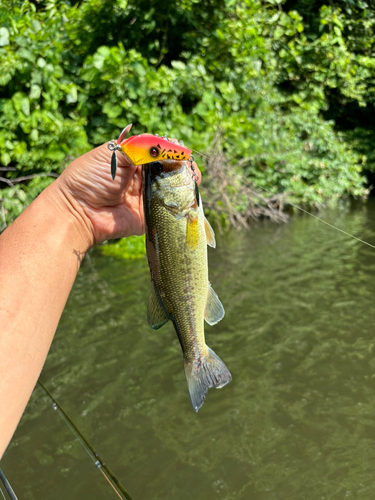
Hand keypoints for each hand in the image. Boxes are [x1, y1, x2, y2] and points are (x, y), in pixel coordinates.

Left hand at [52, 141, 200, 248]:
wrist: (78, 211)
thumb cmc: (90, 178)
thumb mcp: (114, 155)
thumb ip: (140, 148)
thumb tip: (168, 145)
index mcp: (134, 160)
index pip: (161, 152)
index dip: (173, 150)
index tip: (181, 152)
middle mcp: (143, 178)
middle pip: (171, 170)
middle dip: (183, 167)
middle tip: (189, 168)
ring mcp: (147, 197)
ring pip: (174, 189)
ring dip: (185, 184)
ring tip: (191, 181)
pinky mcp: (149, 216)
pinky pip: (168, 210)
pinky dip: (180, 205)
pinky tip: (187, 198)